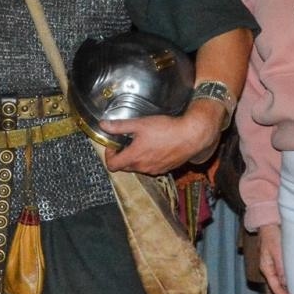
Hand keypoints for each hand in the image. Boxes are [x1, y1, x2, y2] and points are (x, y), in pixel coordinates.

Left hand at [101, 103, 220, 175]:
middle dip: (123, 155)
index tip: (114, 144)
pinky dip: (149, 160)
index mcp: (134, 157)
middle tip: (128, 141)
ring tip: (144, 143)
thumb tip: (103, 125)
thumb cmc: (166, 129)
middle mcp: (143, 167)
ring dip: (136, 158)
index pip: (112, 165)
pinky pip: (151, 167)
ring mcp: (154, 170)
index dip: (109, 155)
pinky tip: (156, 147)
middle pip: (124, 167)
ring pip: (138, 167)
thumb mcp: (140, 124)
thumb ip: (120, 126)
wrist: (191, 136)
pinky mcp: (165, 169)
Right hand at [258, 223, 290, 293]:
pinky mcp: (281, 260)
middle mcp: (270, 269)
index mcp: (266, 268)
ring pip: (284, 280)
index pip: (275, 288)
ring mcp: (275, 265)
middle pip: (280, 286)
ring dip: (292, 286)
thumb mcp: (276, 250)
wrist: (269, 222)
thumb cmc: (272, 234)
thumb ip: (281, 265)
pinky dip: (293, 278)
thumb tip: (285, 282)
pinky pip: (287, 273)